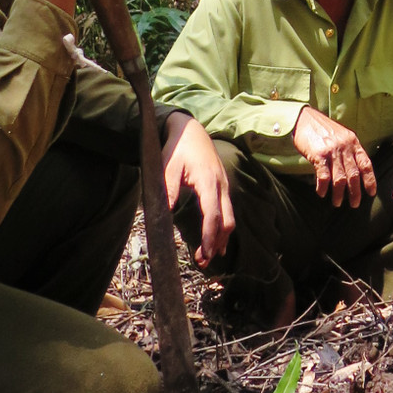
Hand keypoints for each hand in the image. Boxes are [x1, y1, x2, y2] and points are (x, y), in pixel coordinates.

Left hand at [162, 114, 235, 267]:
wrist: (191, 131)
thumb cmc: (178, 149)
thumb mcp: (167, 168)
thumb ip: (168, 191)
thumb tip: (163, 216)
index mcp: (207, 181)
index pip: (212, 215)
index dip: (209, 237)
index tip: (203, 254)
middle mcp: (220, 185)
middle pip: (226, 221)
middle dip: (216, 243)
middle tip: (203, 261)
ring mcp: (224, 186)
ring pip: (230, 218)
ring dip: (221, 239)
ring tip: (208, 257)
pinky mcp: (222, 187)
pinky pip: (228, 212)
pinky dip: (223, 229)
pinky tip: (217, 242)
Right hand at [292, 107, 375, 206]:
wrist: (304, 118)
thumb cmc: (323, 129)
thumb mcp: (341, 136)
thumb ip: (349, 151)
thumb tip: (355, 171)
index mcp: (353, 142)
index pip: (366, 164)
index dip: (370, 180)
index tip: (371, 193)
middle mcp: (345, 147)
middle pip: (354, 174)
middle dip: (355, 192)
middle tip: (355, 204)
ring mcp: (332, 151)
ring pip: (340, 178)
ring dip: (339, 193)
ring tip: (337, 203)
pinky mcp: (319, 155)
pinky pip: (324, 176)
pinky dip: (323, 187)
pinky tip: (322, 193)